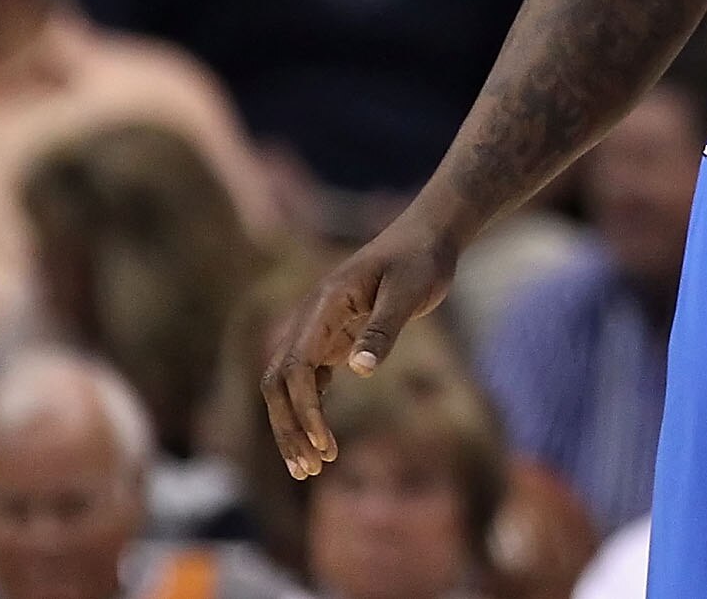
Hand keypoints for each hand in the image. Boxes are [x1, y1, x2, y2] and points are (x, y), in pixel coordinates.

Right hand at [260, 213, 461, 476]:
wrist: (428, 237)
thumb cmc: (421, 260)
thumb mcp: (410, 292)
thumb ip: (384, 329)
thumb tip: (360, 370)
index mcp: (322, 306)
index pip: (294, 368)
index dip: (303, 411)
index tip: (325, 445)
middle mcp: (310, 319)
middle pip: (277, 382)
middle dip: (288, 428)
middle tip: (309, 470)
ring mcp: (318, 329)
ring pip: (288, 385)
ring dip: (294, 424)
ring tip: (312, 466)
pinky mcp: (332, 337)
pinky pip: (307, 379)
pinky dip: (309, 410)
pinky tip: (321, 439)